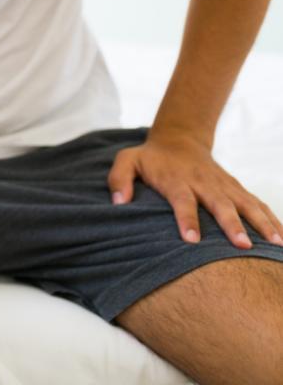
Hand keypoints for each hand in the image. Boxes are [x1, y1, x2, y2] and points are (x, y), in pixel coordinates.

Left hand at [107, 129, 282, 247]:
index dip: (187, 219)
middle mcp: (203, 182)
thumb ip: (118, 179)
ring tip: (275, 243)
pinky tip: (282, 239)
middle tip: (242, 245)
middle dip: (231, 224)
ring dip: (261, 222)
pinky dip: (272, 218)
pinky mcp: (235, 188)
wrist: (178, 139)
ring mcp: (223, 185)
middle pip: (219, 204)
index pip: (182, 200)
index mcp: (176, 179)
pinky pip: (257, 203)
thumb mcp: (127, 161)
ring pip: (246, 203)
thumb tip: (118, 202)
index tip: (191, 240)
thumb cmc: (150, 158)